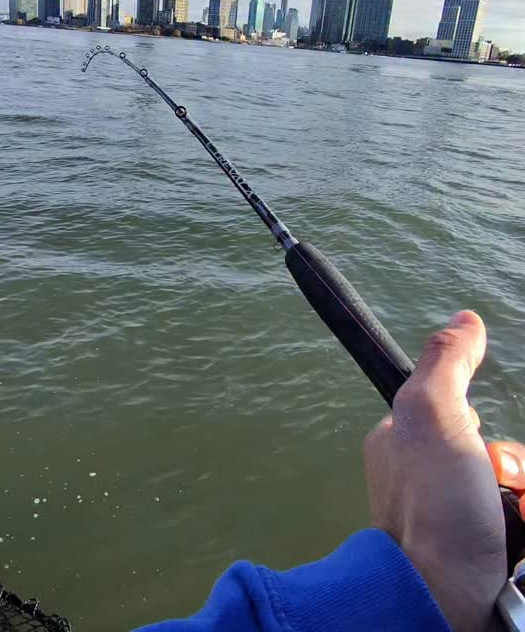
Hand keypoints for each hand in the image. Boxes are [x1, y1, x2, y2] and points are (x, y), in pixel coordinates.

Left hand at [364, 311, 511, 631]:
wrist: (442, 599)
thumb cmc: (432, 505)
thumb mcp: (431, 413)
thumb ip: (446, 363)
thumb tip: (466, 318)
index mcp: (404, 444)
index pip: (462, 418)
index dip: (480, 430)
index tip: (478, 442)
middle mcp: (426, 482)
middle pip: (500, 457)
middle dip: (513, 469)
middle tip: (497, 486)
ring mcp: (456, 523)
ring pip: (518, 491)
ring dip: (524, 501)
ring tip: (512, 525)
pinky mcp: (487, 558)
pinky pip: (523, 527)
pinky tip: (517, 549)